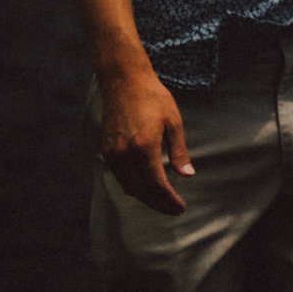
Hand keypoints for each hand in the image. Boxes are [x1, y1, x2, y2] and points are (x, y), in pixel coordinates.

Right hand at [98, 69, 192, 214]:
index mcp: (144, 148)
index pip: (156, 185)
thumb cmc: (153, 98)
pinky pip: (119, 176)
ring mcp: (112, 153)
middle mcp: (124, 155)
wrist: (124, 82)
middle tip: (173, 210)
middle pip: (141, 191)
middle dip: (158, 204)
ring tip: (162, 201)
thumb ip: (178, 151)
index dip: (168, 200)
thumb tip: (187, 175)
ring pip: (128, 186)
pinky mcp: (105, 149)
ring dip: (145, 197)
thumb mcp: (174, 122)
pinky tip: (145, 186)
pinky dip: (132, 185)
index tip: (180, 208)